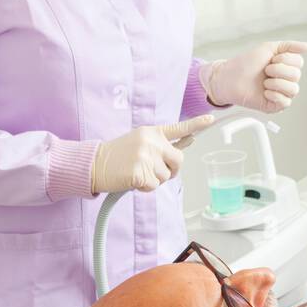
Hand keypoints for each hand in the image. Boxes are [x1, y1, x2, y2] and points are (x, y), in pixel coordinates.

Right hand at [90, 115, 213, 193]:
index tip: (212, 118)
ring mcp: (146, 156)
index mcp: (152, 132)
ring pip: (166, 177)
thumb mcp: (140, 142)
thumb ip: (161, 145)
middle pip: (178, 161)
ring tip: (136, 172)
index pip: (178, 128)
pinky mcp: (140, 172)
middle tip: (154, 171)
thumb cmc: (118, 155)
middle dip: (171, 170)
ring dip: (154, 180)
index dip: (197, 124)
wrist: (94, 164)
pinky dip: (144, 187)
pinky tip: (132, 179)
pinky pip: (153, 186)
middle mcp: (151, 142)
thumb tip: (188, 141)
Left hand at [206, 40, 306, 112]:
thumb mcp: (268, 48)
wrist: (229, 77)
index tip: (270, 60)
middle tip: (265, 71)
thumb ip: (289, 46)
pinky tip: (265, 92)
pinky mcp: (275, 105)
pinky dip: (275, 95)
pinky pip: (285, 102)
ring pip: (293, 89)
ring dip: (276, 83)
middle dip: (279, 70)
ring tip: (264, 82)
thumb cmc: (246, 63)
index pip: (299, 63)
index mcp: (286, 66)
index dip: (285, 59)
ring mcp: (281, 93)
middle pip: (297, 75)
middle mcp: (286, 80)